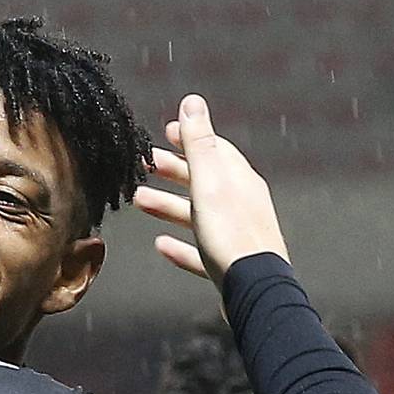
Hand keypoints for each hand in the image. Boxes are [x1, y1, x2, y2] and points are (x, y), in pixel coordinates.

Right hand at [131, 94, 289, 285]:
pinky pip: (199, 249)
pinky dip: (179, 244)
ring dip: (168, 205)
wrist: (253, 289)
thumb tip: (193, 103)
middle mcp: (241, 204)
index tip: (167, 132)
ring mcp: (235, 234)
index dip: (190, 138)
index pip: (214, 149)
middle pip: (203, 180)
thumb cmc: (232, 236)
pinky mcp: (228, 263)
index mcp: (239, 180)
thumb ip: (199, 143)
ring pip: (197, 213)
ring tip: (140, 200)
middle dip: (174, 170)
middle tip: (146, 165)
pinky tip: (162, 245)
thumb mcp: (209, 182)